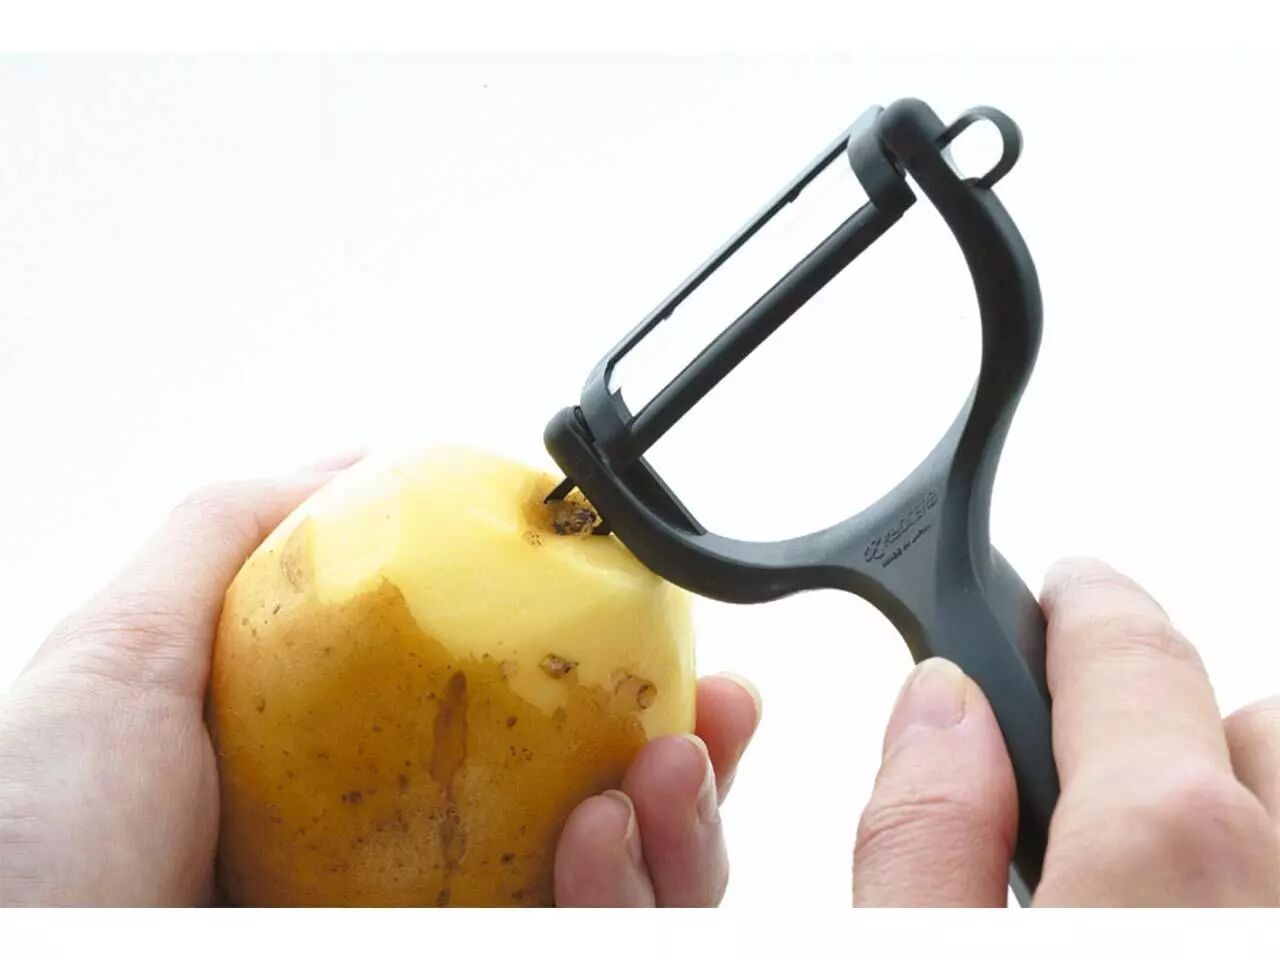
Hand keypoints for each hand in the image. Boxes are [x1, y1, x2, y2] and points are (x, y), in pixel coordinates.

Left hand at [0, 456, 759, 906]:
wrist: (32, 953)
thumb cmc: (32, 833)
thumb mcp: (128, 652)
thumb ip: (238, 534)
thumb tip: (368, 452)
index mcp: (369, 801)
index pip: (533, 743)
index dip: (620, 689)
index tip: (672, 637)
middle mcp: (422, 884)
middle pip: (606, 831)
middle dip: (689, 768)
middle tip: (716, 704)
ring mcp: (451, 932)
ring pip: (626, 904)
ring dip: (686, 834)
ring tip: (666, 765)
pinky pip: (588, 953)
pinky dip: (635, 901)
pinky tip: (609, 838)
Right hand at [852, 558, 1279, 905]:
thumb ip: (922, 840)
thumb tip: (938, 709)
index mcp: (1163, 859)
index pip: (1132, 661)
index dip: (1085, 608)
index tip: (1064, 592)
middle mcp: (1277, 889)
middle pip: (1253, 730)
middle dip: (1168, 731)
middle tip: (1076, 788)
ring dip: (1235, 814)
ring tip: (1135, 881)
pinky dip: (1250, 876)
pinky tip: (1178, 916)